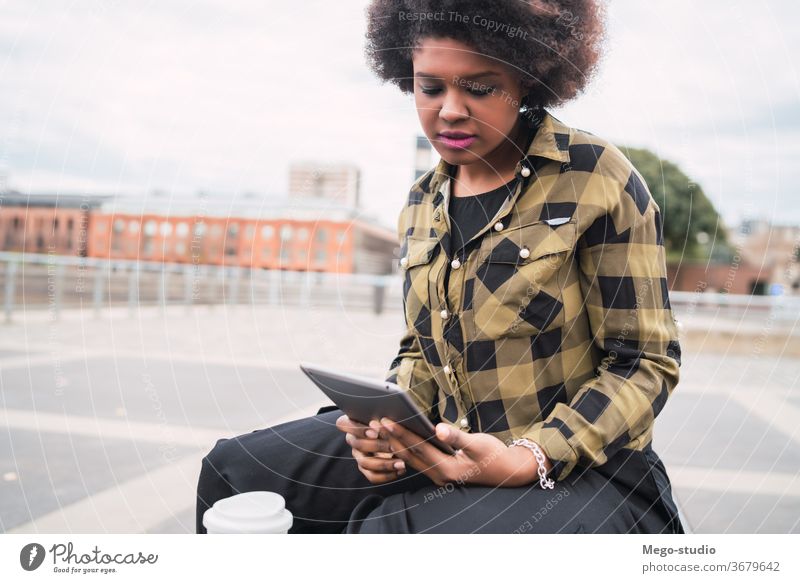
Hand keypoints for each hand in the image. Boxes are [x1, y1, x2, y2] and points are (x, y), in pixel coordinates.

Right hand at [335, 414, 406, 484]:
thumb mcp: (386, 414)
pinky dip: (387, 475)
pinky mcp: (366, 469)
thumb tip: (390, 421)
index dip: (358, 430)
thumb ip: (384, 416)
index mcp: (351, 422)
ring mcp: (358, 455)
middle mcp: (352, 439)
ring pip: (365, 463)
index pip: (343, 424)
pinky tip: (400, 470)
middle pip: (358, 445)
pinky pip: (373, 476)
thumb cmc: (390, 419)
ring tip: (401, 463)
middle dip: (377, 446)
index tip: (375, 433)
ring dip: (385, 464)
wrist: (396, 434)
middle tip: (394, 447)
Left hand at [378, 417, 546, 487]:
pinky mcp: (441, 472)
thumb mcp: (479, 444)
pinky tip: (397, 438)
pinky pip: (418, 461)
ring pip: (411, 459)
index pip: (418, 448)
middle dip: (392, 438)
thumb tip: (438, 429)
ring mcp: (439, 476)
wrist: (507, 472)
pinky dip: (406, 449)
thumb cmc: (495, 455)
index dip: (401, 433)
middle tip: (375, 422)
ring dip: (396, 444)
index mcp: (447, 468)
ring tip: (381, 429)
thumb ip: (457, 437)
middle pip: (410, 455)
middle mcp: (440, 475)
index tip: (386, 420)